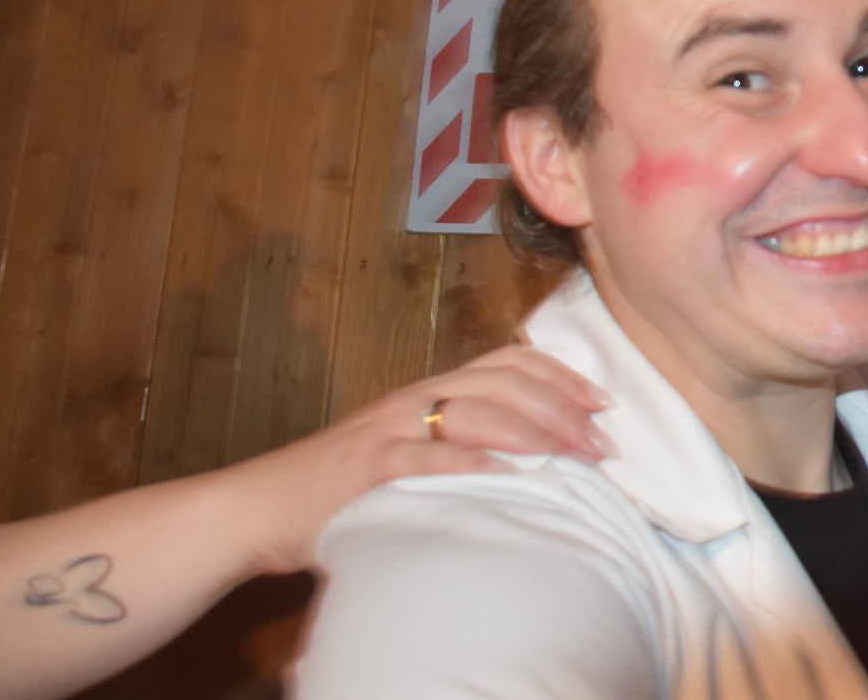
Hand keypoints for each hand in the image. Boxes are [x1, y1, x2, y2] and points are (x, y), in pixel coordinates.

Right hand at [229, 344, 613, 573]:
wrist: (263, 505)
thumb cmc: (348, 484)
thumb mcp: (414, 447)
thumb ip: (463, 439)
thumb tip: (537, 450)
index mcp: (433, 390)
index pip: (510, 363)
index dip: (562, 378)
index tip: (604, 403)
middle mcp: (416, 398)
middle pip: (503, 384)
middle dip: (560, 409)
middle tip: (601, 443)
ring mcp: (389, 428)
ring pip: (469, 411)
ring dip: (528, 431)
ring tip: (568, 453)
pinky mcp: (364, 467)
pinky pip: (418, 458)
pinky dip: (463, 464)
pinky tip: (500, 476)